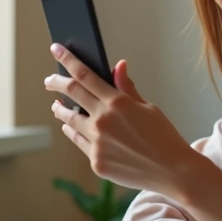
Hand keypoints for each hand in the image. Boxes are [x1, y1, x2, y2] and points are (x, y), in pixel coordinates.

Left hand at [45, 43, 202, 195]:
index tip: (56, 49)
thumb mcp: (148, 107)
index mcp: (117, 102)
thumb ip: (127, 88)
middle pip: (71, 93)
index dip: (67, 60)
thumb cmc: (164, 136)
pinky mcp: (96, 161)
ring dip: (60, 110)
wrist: (172, 171)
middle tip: (49, 81)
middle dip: (56, 83)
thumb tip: (118, 66)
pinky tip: (70, 127)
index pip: (84, 75)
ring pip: (70, 120)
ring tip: (56, 106)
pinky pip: (79, 142)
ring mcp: (97, 143)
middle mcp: (102, 121)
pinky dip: (73, 131)